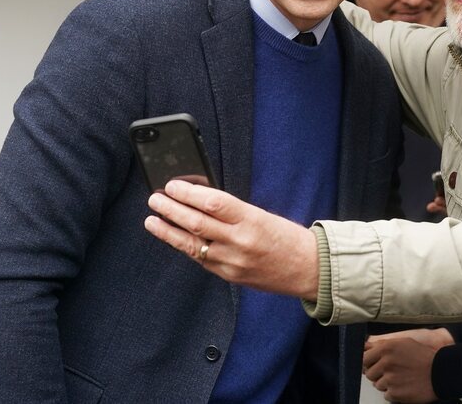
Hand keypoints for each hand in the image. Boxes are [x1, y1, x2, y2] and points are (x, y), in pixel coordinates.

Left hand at [144, 180, 318, 298]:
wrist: (309, 269)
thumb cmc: (288, 237)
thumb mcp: (263, 214)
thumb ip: (233, 211)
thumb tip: (200, 199)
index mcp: (252, 219)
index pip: (213, 202)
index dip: (189, 193)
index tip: (172, 185)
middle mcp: (241, 242)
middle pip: (197, 223)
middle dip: (171, 209)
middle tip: (155, 198)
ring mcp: (233, 262)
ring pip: (193, 244)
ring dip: (169, 230)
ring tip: (152, 220)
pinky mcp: (230, 276)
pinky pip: (202, 259)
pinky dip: (185, 246)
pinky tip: (172, 237)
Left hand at [363, 329, 453, 402]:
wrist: (441, 372)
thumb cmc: (424, 357)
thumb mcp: (404, 343)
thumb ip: (383, 345)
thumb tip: (366, 346)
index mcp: (386, 348)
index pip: (364, 358)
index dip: (370, 362)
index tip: (376, 364)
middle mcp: (386, 363)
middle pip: (369, 373)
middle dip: (378, 374)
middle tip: (392, 372)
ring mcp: (390, 379)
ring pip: (377, 385)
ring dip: (387, 384)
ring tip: (401, 379)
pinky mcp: (395, 393)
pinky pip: (387, 395)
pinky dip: (394, 393)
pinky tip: (404, 386)